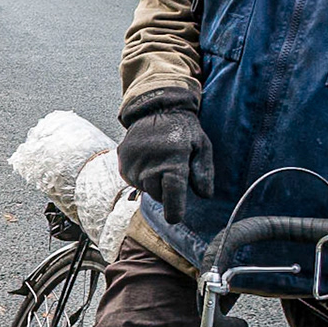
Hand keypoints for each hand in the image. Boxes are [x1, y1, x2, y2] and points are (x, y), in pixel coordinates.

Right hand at [117, 87, 213, 225]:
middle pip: (157, 195)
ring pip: (145, 188)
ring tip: (160, 163)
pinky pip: (133, 180)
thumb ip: (204, 171)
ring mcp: (133, 164)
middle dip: (166, 191)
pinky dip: (141, 176)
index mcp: (173, 162)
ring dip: (153, 182)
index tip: (175, 218)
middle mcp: (150, 165)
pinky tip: (148, 161)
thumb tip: (204, 195)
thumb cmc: (183, 129)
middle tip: (172, 173)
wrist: (154, 108)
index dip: (174, 211)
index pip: (172, 194)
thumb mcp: (202, 145)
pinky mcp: (122, 163)